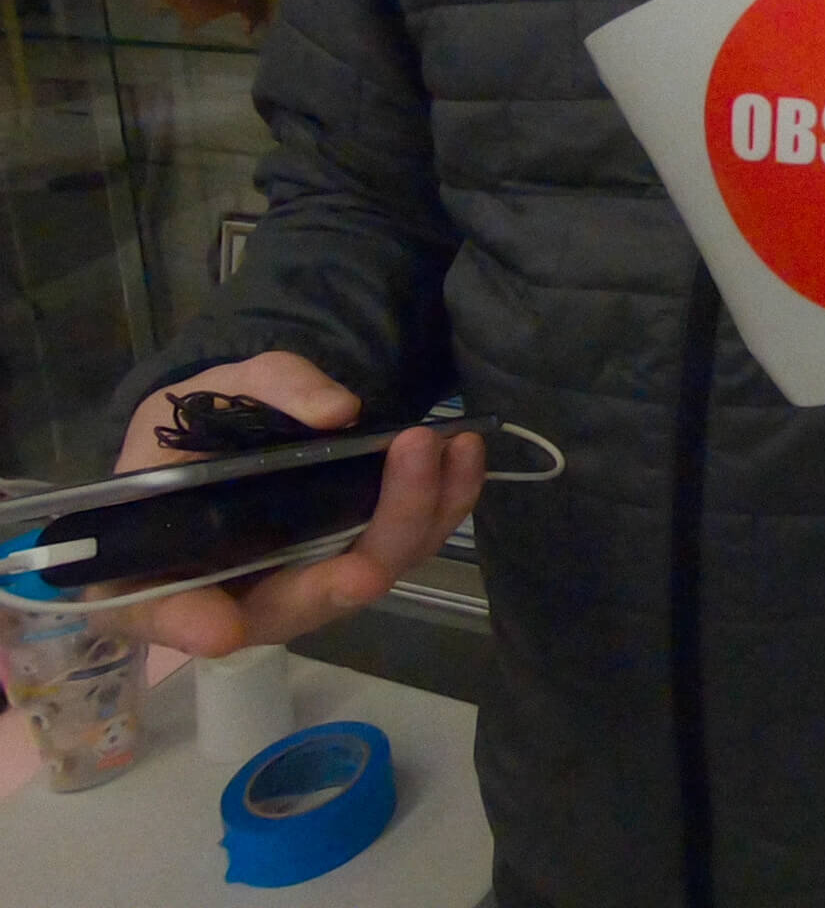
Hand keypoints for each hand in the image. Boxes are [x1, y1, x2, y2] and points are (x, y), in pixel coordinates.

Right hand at [113, 351, 484, 655]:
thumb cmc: (188, 435)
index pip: (166, 617)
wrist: (217, 440)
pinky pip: (403, 546)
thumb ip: (266, 393)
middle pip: (303, 600)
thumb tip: (337, 411)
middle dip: (362, 547)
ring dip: (419, 515)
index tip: (220, 628)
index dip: (191, 625)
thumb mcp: (202, 395)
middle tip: (407, 461)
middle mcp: (242, 600)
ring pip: (369, 573)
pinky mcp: (355, 558)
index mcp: (164, 575)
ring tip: (453, 445)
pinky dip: (440, 504)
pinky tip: (464, 453)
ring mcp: (308, 584)